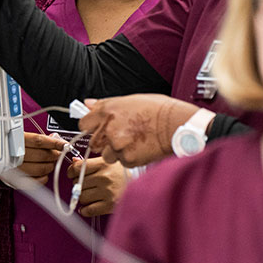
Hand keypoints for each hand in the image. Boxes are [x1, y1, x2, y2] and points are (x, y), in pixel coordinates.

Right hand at [12, 132, 71, 187]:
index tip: (64, 144)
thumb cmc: (6, 145)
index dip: (54, 143)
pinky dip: (44, 177)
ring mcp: (15, 169)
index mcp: (14, 141)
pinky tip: (44, 172)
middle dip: (54, 154)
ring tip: (50, 162)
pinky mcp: (16, 181)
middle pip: (42, 155)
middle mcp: (14, 155)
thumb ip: (36, 138)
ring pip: (41, 169)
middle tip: (57, 153)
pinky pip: (35, 181)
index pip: (39, 141)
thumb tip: (54, 138)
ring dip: (50, 165)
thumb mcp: (18, 136)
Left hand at [66, 157, 128, 216]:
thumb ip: (90, 163)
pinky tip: (89, 206)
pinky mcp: (109, 205)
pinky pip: (88, 210)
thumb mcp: (107, 163)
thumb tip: (74, 161)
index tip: (72, 174)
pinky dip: (85, 210)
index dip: (71, 172)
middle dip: (77, 185)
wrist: (140, 188)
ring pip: (81, 196)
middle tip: (84, 185)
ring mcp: (107, 192)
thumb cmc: (122, 175)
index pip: (77, 168)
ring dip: (82, 197)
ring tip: (89, 195)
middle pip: (77, 183)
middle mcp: (104, 177)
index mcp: (103, 164)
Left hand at [78, 95, 198, 166]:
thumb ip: (106, 104)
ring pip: (107, 155)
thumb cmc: (159, 110)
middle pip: (93, 142)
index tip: (96, 128)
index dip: (90, 127)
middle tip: (119, 138)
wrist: (178, 125)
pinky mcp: (127, 158)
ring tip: (132, 143)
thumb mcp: (130, 99)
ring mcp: (117, 144)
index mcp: (108, 111)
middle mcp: (109, 128)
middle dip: (103, 142)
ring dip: (116, 152)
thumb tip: (89, 104)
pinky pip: (122, 162)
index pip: (84, 123)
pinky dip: (129, 158)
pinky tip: (141, 149)